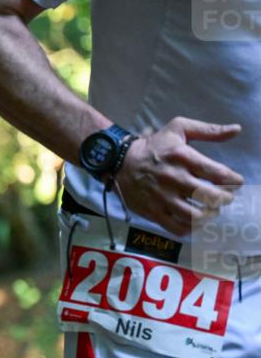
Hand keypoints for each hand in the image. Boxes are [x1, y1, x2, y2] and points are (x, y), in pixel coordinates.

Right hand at [115, 117, 243, 236]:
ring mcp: (162, 198)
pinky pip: (177, 228)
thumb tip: (237, 129)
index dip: (233, 181)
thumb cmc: (153, 146)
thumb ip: (209, 130)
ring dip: (209, 215)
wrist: (119, 162)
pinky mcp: (152, 212)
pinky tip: (195, 221)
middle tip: (224, 198)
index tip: (235, 183)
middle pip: (210, 197)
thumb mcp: (179, 128)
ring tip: (211, 210)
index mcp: (183, 157)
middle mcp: (174, 178)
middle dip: (224, 199)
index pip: (218, 174)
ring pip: (195, 216)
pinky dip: (191, 228)